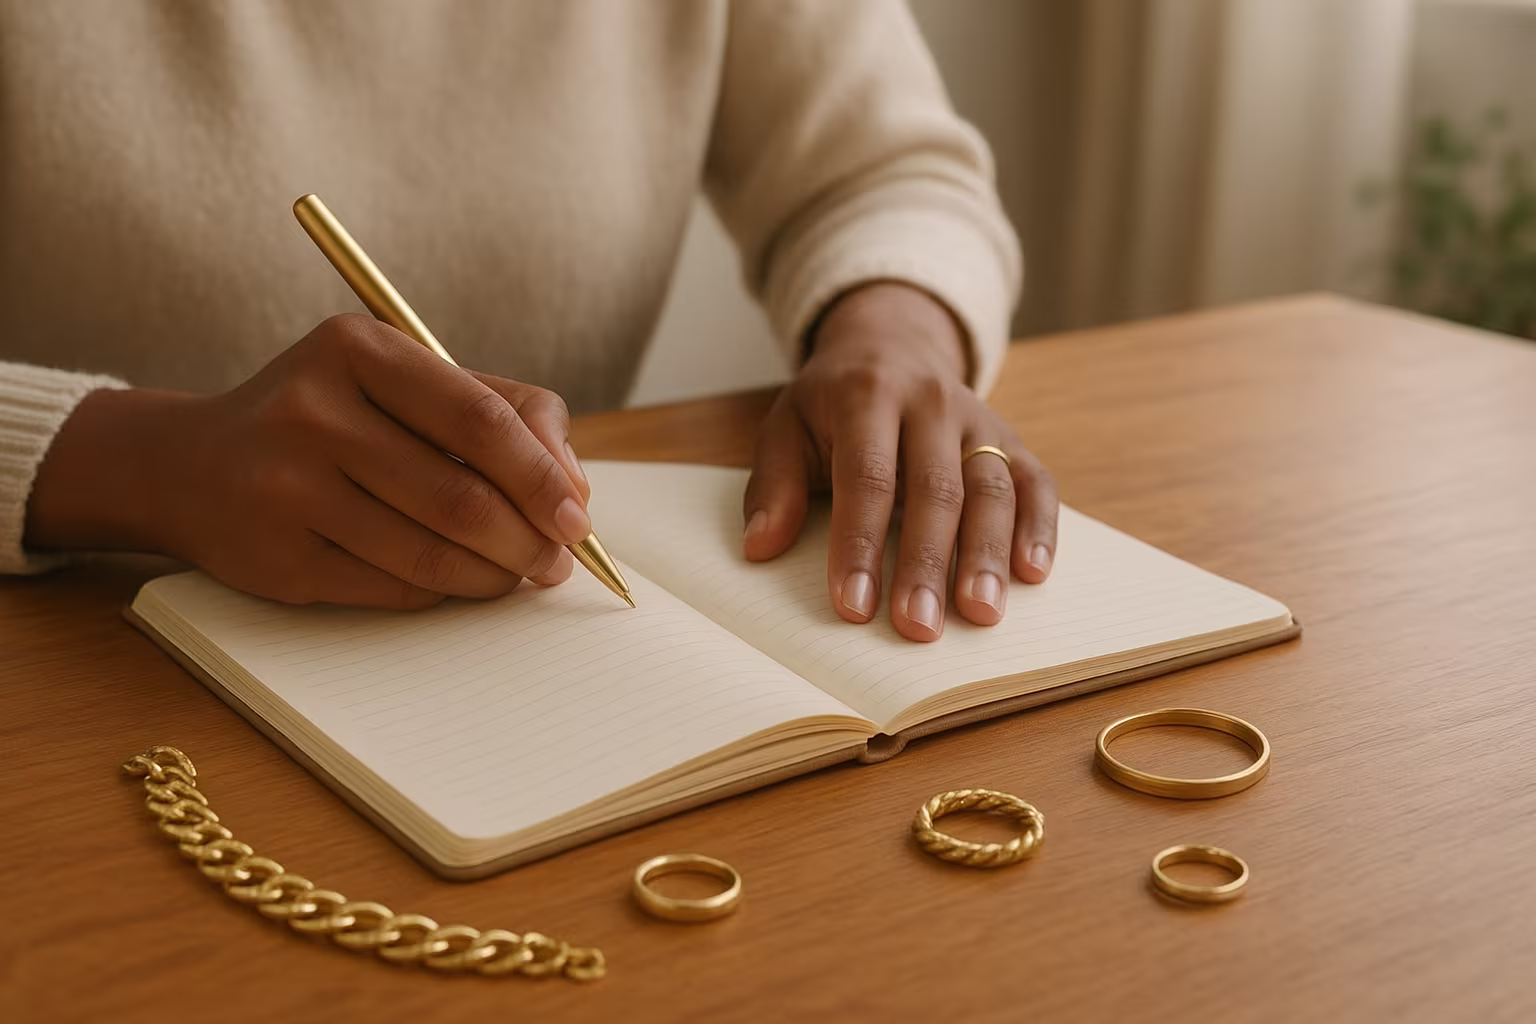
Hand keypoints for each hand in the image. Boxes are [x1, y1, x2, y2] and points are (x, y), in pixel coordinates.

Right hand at [26, 315, 590, 607]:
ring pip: (431, 553)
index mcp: (358, 349)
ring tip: (519, 575)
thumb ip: (501, 410)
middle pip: (461, 496)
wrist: (189, 465)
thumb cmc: (331, 418)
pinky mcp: (278, 557)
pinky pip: (393, 588)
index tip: (578, 517)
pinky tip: (460, 581)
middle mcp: (314, 411)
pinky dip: (444, 591)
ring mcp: (288, 487)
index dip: (542, 476)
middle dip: (528, 539)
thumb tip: (574, 490)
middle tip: (557, 561)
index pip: (481, 418)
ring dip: (495, 576)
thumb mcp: (403, 380)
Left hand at [742, 283, 1057, 641]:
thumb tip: (760, 547)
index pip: (867, 477)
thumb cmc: (832, 403)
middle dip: (926, 563)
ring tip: (981, 613)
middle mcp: (931, 404)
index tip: (852, 604)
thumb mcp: (787, 425)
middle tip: (919, 628)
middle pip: (935, 490)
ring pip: (991, 489)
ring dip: (987, 555)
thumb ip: (773, 484)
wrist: (891, 346)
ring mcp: (978, 422)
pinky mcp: (1011, 440)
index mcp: (868, 396)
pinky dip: (1039, 528)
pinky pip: (1035, 483)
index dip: (858, 543)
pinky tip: (1032, 574)